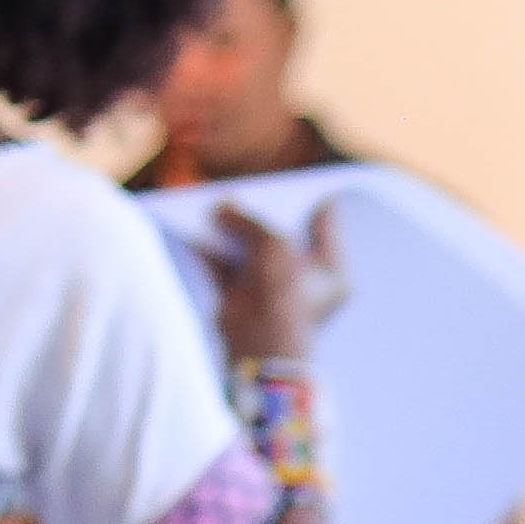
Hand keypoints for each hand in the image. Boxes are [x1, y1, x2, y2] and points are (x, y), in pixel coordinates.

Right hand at [201, 196, 352, 361]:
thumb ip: (251, 220)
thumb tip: (222, 208)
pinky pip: (223, 265)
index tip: (297, 175)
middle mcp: (303, 279)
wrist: (260, 348)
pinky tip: (193, 226)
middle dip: (260, 211)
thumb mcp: (275, 244)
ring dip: (230, 227)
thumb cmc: (284, 295)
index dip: (311, 196)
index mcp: (331, 269)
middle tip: (246, 183)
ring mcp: (272, 289)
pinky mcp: (241, 299)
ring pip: (248, 248)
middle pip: (282, 233)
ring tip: (215, 199)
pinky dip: (209, 248)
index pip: (326, 223)